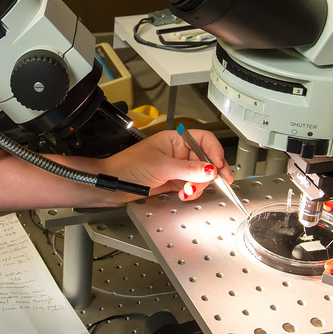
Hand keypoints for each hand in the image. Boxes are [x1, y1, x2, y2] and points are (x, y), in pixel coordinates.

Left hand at [101, 129, 233, 201]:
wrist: (113, 184)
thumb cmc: (128, 166)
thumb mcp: (162, 166)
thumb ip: (188, 169)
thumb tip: (211, 169)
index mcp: (175, 139)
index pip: (204, 140)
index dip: (215, 152)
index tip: (219, 166)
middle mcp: (177, 152)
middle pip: (205, 160)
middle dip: (206, 174)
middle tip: (208, 183)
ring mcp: (175, 167)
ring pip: (199, 176)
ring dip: (197, 185)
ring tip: (187, 191)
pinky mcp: (172, 181)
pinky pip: (190, 185)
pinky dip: (190, 191)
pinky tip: (183, 194)